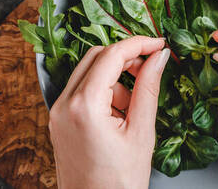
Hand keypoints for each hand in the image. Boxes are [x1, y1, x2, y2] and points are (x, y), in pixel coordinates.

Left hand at [48, 36, 169, 188]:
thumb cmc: (118, 184)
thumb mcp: (141, 132)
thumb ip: (149, 88)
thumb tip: (159, 58)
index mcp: (84, 107)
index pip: (111, 56)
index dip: (138, 44)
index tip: (159, 43)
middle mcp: (64, 105)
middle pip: (96, 57)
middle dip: (125, 57)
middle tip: (150, 66)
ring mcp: (57, 113)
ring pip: (87, 71)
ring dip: (114, 76)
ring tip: (133, 106)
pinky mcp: (58, 121)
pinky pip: (81, 90)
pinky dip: (102, 91)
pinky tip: (119, 114)